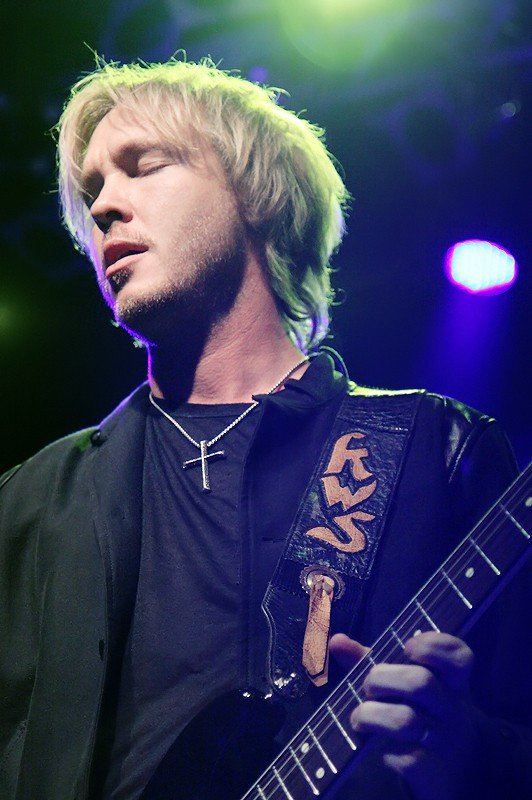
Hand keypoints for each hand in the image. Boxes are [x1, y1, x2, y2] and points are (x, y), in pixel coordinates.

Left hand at [329, 631, 479, 799]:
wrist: (456, 768)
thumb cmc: (421, 710)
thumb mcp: (406, 682)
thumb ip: (371, 659)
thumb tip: (337, 641)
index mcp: (450, 680)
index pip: (459, 656)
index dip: (434, 646)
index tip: (408, 645)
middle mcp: (452, 707)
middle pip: (421, 683)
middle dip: (381, 678)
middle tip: (367, 687)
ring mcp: (444, 739)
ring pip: (406, 720)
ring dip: (372, 715)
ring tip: (359, 717)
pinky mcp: (431, 770)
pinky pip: (404, 757)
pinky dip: (385, 751)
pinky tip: (379, 747)